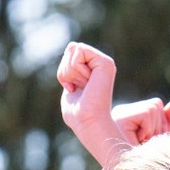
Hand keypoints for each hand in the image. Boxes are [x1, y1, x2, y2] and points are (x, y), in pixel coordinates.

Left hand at [57, 42, 127, 167]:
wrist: (88, 122)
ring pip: (74, 48)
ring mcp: (104, 62)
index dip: (64, 72)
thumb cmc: (77, 114)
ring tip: (83, 86)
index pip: (69, 53)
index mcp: (92, 70)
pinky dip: (76, 68)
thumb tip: (70, 52)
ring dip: (71, 71)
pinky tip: (87, 83)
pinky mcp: (106, 63)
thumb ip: (69, 71)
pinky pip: (80, 51)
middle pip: (71, 47)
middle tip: (78, 87)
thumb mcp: (69, 87)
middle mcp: (100, 64)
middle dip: (66, 69)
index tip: (72, 89)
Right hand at [111, 97, 169, 149]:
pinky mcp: (121, 117)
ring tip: (141, 143)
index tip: (149, 142)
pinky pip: (147, 113)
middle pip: (156, 105)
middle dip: (159, 128)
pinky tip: (137, 140)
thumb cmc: (143, 164)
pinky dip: (148, 129)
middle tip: (146, 145)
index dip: (161, 124)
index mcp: (129, 117)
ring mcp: (120, 113)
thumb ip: (168, 123)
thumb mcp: (159, 142)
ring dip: (154, 129)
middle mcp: (122, 112)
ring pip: (153, 107)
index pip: (155, 106)